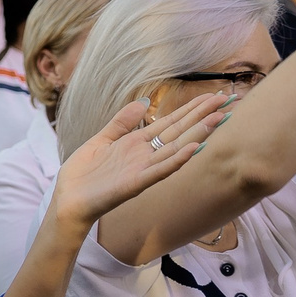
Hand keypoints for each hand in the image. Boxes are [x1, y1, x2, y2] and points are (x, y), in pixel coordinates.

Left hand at [47, 95, 223, 228]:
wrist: (68, 200)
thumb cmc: (83, 174)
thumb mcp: (101, 140)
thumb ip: (121, 123)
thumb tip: (143, 103)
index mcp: (137, 143)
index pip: (170, 121)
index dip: (191, 108)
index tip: (212, 95)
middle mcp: (145, 155)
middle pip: (179, 130)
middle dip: (202, 115)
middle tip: (227, 100)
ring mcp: (143, 169)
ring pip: (176, 147)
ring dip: (198, 133)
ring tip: (219, 118)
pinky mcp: (135, 183)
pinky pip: (160, 170)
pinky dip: (177, 159)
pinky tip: (193, 148)